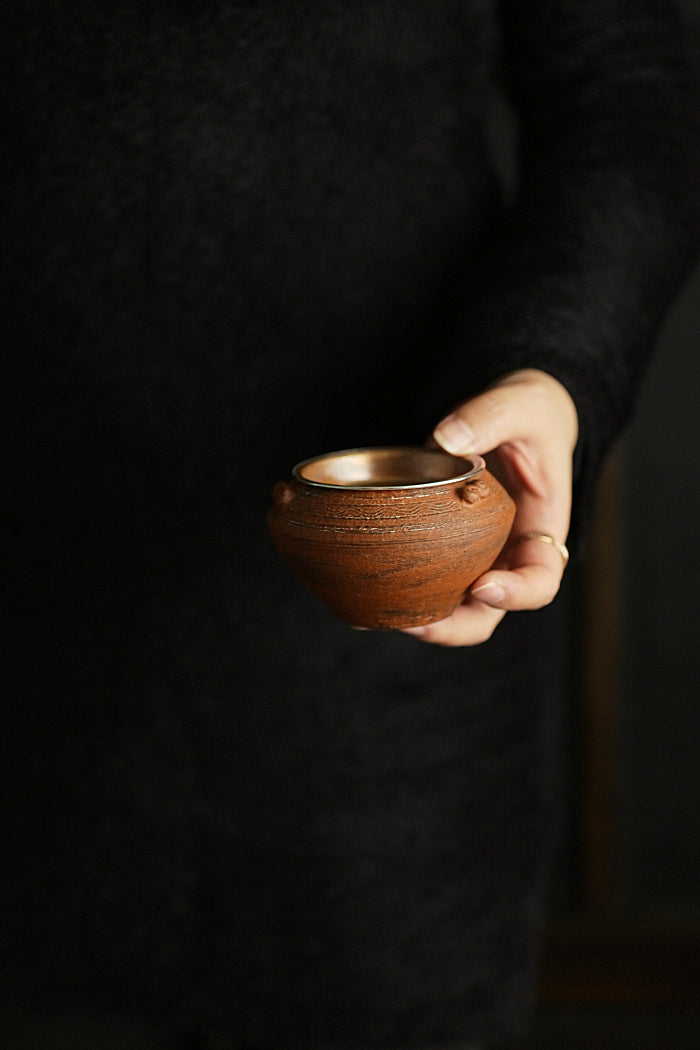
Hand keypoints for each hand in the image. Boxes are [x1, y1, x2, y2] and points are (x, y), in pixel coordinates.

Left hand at [403, 368, 577, 646]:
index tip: (483, 585)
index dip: (516, 594)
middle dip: (452, 627)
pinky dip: (390, 593)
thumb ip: (489, 417)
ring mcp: (471, 560)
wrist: (509, 417)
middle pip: (487, 615)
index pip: (540, 581)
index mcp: (540, 532)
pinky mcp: (438, 550)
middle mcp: (505, 558)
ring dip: (415, 619)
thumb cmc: (528, 414)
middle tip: (414, 623)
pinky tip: (355, 596)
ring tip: (376, 615)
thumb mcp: (520, 404)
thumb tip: (446, 439)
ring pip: (448, 609)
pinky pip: (419, 582)